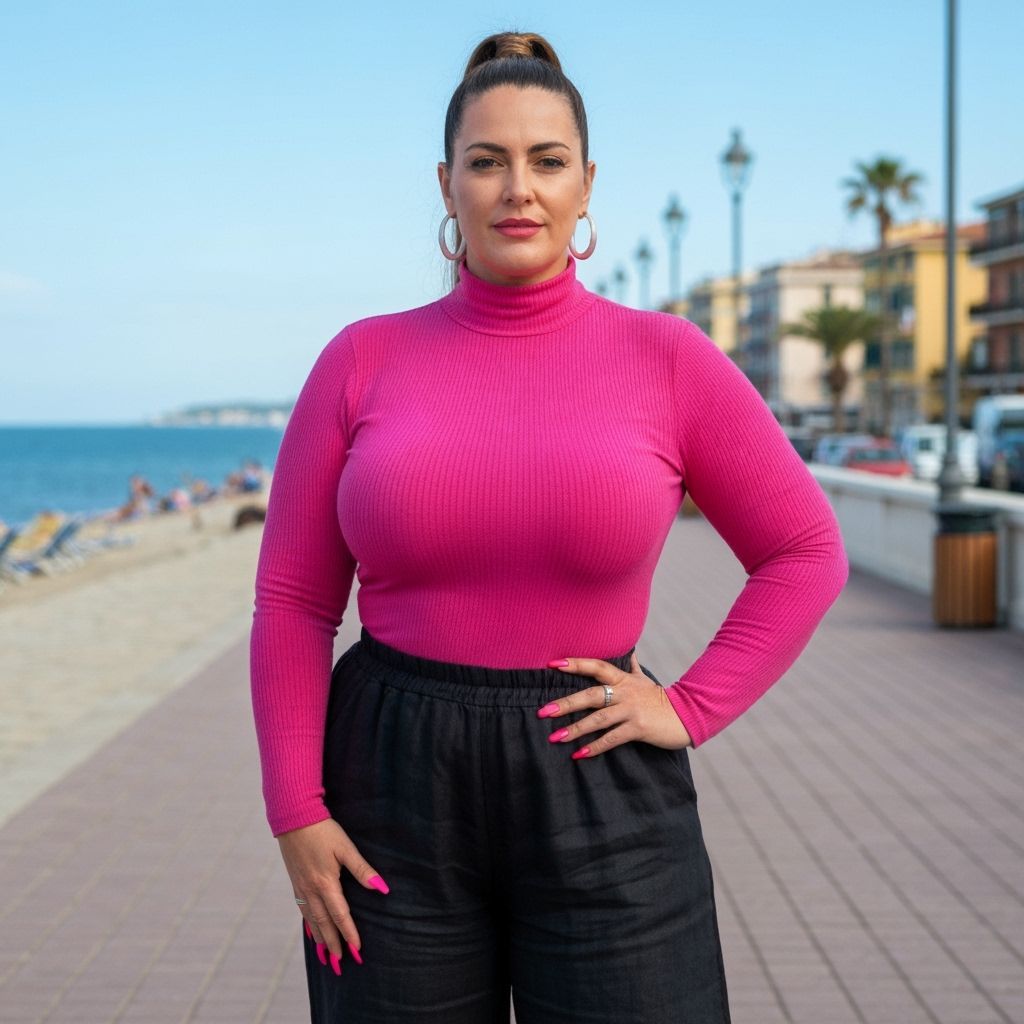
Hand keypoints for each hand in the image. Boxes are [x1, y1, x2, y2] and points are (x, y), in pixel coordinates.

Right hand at [276, 817, 388, 974]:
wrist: (293, 817)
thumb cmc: (323, 831)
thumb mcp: (346, 848)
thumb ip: (362, 870)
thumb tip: (382, 888)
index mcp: (325, 884)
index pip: (340, 915)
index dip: (350, 933)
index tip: (357, 949)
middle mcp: (311, 890)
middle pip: (324, 923)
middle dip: (333, 943)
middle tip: (340, 962)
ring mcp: (301, 886)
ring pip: (311, 919)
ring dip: (320, 937)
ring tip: (326, 953)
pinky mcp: (295, 881)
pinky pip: (302, 909)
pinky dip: (308, 923)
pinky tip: (310, 928)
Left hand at [539, 651, 691, 759]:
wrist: (687, 715)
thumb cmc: (661, 699)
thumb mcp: (645, 680)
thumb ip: (633, 667)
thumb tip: (630, 651)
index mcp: (623, 679)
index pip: (595, 666)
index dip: (575, 664)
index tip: (552, 664)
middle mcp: (624, 692)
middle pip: (590, 695)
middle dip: (565, 704)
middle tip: (543, 712)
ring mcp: (631, 710)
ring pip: (598, 719)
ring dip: (575, 729)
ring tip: (555, 737)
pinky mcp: (638, 728)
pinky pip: (612, 738)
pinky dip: (595, 747)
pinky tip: (579, 754)